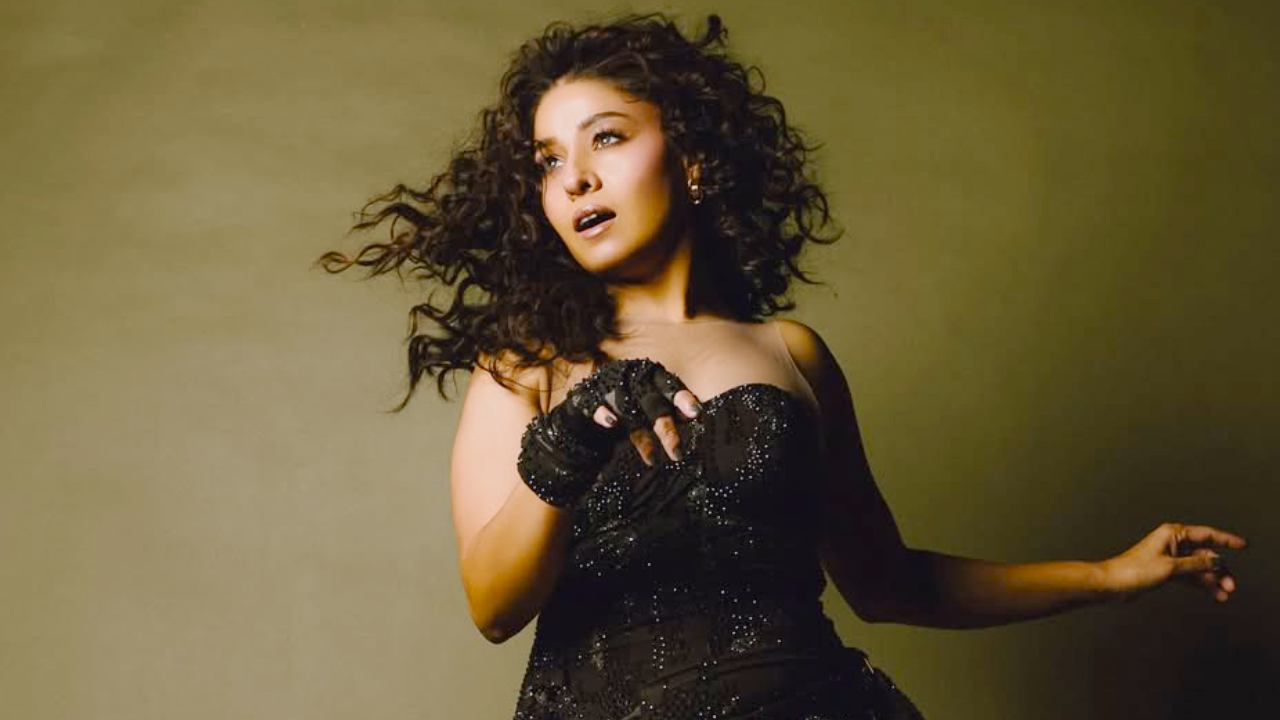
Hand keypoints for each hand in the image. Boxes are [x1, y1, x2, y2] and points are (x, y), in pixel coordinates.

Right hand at [517, 358, 701, 507]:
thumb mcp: (650, 409)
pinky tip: (611, 424)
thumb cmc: (627, 409)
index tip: (696, 414)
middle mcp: (630, 378)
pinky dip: (602, 413)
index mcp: (649, 376)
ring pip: (627, 409)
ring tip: (653, 459)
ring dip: (641, 435)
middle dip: (666, 428)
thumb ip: (670, 410)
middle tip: (678, 454)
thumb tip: (698, 415)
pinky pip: (595, 405)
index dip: (682, 397)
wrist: (584, 410)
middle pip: (651, 402)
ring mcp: (607, 386)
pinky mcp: (586, 398)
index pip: (669, 385)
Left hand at [1100, 522, 1247, 603]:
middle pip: (1205, 554)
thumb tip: (1217, 561)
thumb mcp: (1170, 568)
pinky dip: (1201, 584)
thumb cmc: (1135, 571)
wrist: (1113, 584)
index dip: (1227, 540)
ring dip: (1213, 579)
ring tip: (1224, 594)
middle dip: (1220, 569)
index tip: (1243, 545)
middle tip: (1231, 586)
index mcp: (1173, 533)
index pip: (1207, 534)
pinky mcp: (1166, 570)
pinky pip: (1190, 575)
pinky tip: (1213, 593)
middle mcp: (1173, 543)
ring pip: (1199, 567)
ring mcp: (1170, 557)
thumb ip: (1196, 565)